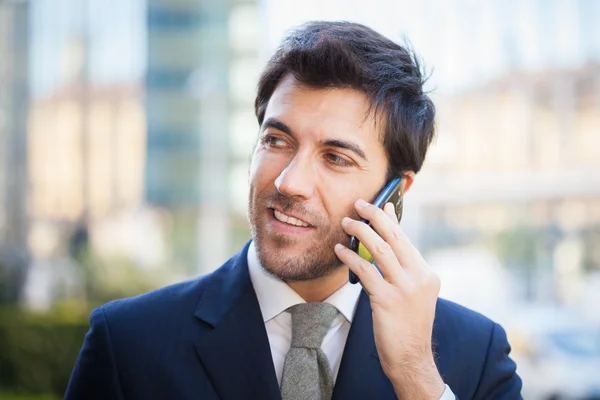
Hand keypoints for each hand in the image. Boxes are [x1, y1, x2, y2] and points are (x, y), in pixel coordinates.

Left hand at [334, 199, 444, 399]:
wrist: (411, 359)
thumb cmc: (406, 325)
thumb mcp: (411, 294)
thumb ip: (401, 270)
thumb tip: (384, 245)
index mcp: (427, 275)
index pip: (406, 240)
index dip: (391, 219)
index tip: (381, 203)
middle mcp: (420, 278)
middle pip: (395, 238)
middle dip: (375, 216)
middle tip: (359, 203)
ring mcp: (405, 289)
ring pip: (380, 249)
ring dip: (361, 232)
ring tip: (346, 222)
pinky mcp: (388, 301)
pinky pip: (366, 271)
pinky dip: (351, 257)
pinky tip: (339, 251)